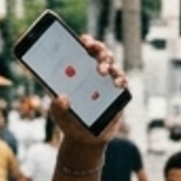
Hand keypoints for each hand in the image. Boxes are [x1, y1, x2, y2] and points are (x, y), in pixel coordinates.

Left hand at [45, 34, 124, 168]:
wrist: (85, 140)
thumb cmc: (69, 122)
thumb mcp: (59, 115)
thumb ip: (57, 107)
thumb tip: (61, 98)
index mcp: (77, 72)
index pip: (83, 50)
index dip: (85, 42)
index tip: (84, 40)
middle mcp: (93, 74)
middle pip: (100, 53)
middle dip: (99, 49)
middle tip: (94, 51)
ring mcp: (107, 83)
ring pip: (112, 64)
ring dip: (107, 64)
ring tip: (102, 72)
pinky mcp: (118, 94)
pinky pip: (122, 82)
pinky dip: (121, 79)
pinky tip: (117, 83)